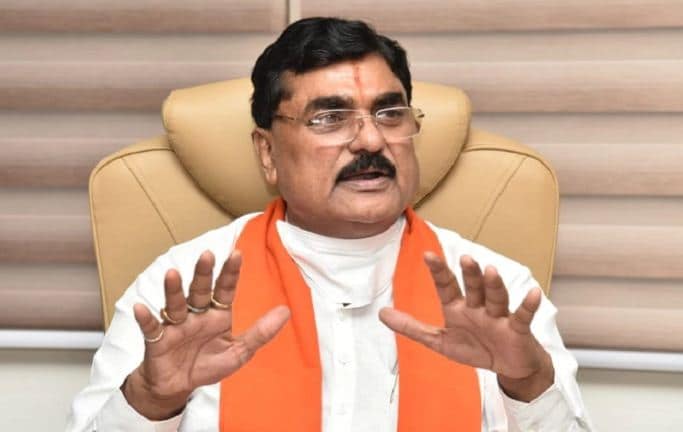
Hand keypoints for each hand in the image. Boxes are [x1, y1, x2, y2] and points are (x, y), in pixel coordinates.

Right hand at [123, 250, 289, 419]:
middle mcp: (196, 315)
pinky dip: (146, 319)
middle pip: (200, 291)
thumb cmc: (207, 364)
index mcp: (217, 315)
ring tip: (172, 274)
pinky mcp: (158, 340)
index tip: (237, 254)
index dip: (230, 273)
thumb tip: (286, 311)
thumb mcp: (239, 352)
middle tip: (207, 255)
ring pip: (175, 304)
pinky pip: (152, 328)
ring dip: (173, 290)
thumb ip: (261, 332)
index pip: (225, 290)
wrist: (178, 387)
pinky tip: (142, 309)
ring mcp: (176, 326)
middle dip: (203, 274)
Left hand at [379, 253, 552, 401]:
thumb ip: (411, 327)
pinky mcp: (517, 329)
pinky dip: (528, 305)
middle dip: (469, 274)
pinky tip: (532, 293)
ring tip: (490, 270)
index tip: (428, 255)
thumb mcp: (440, 342)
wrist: (509, 368)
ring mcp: (498, 316)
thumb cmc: (476, 348)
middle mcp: (478, 307)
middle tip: (464, 258)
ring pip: (495, 298)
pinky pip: (522, 315)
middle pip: (473, 287)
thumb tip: (381, 313)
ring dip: (493, 285)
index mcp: (458, 308)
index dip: (438, 272)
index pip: (447, 287)